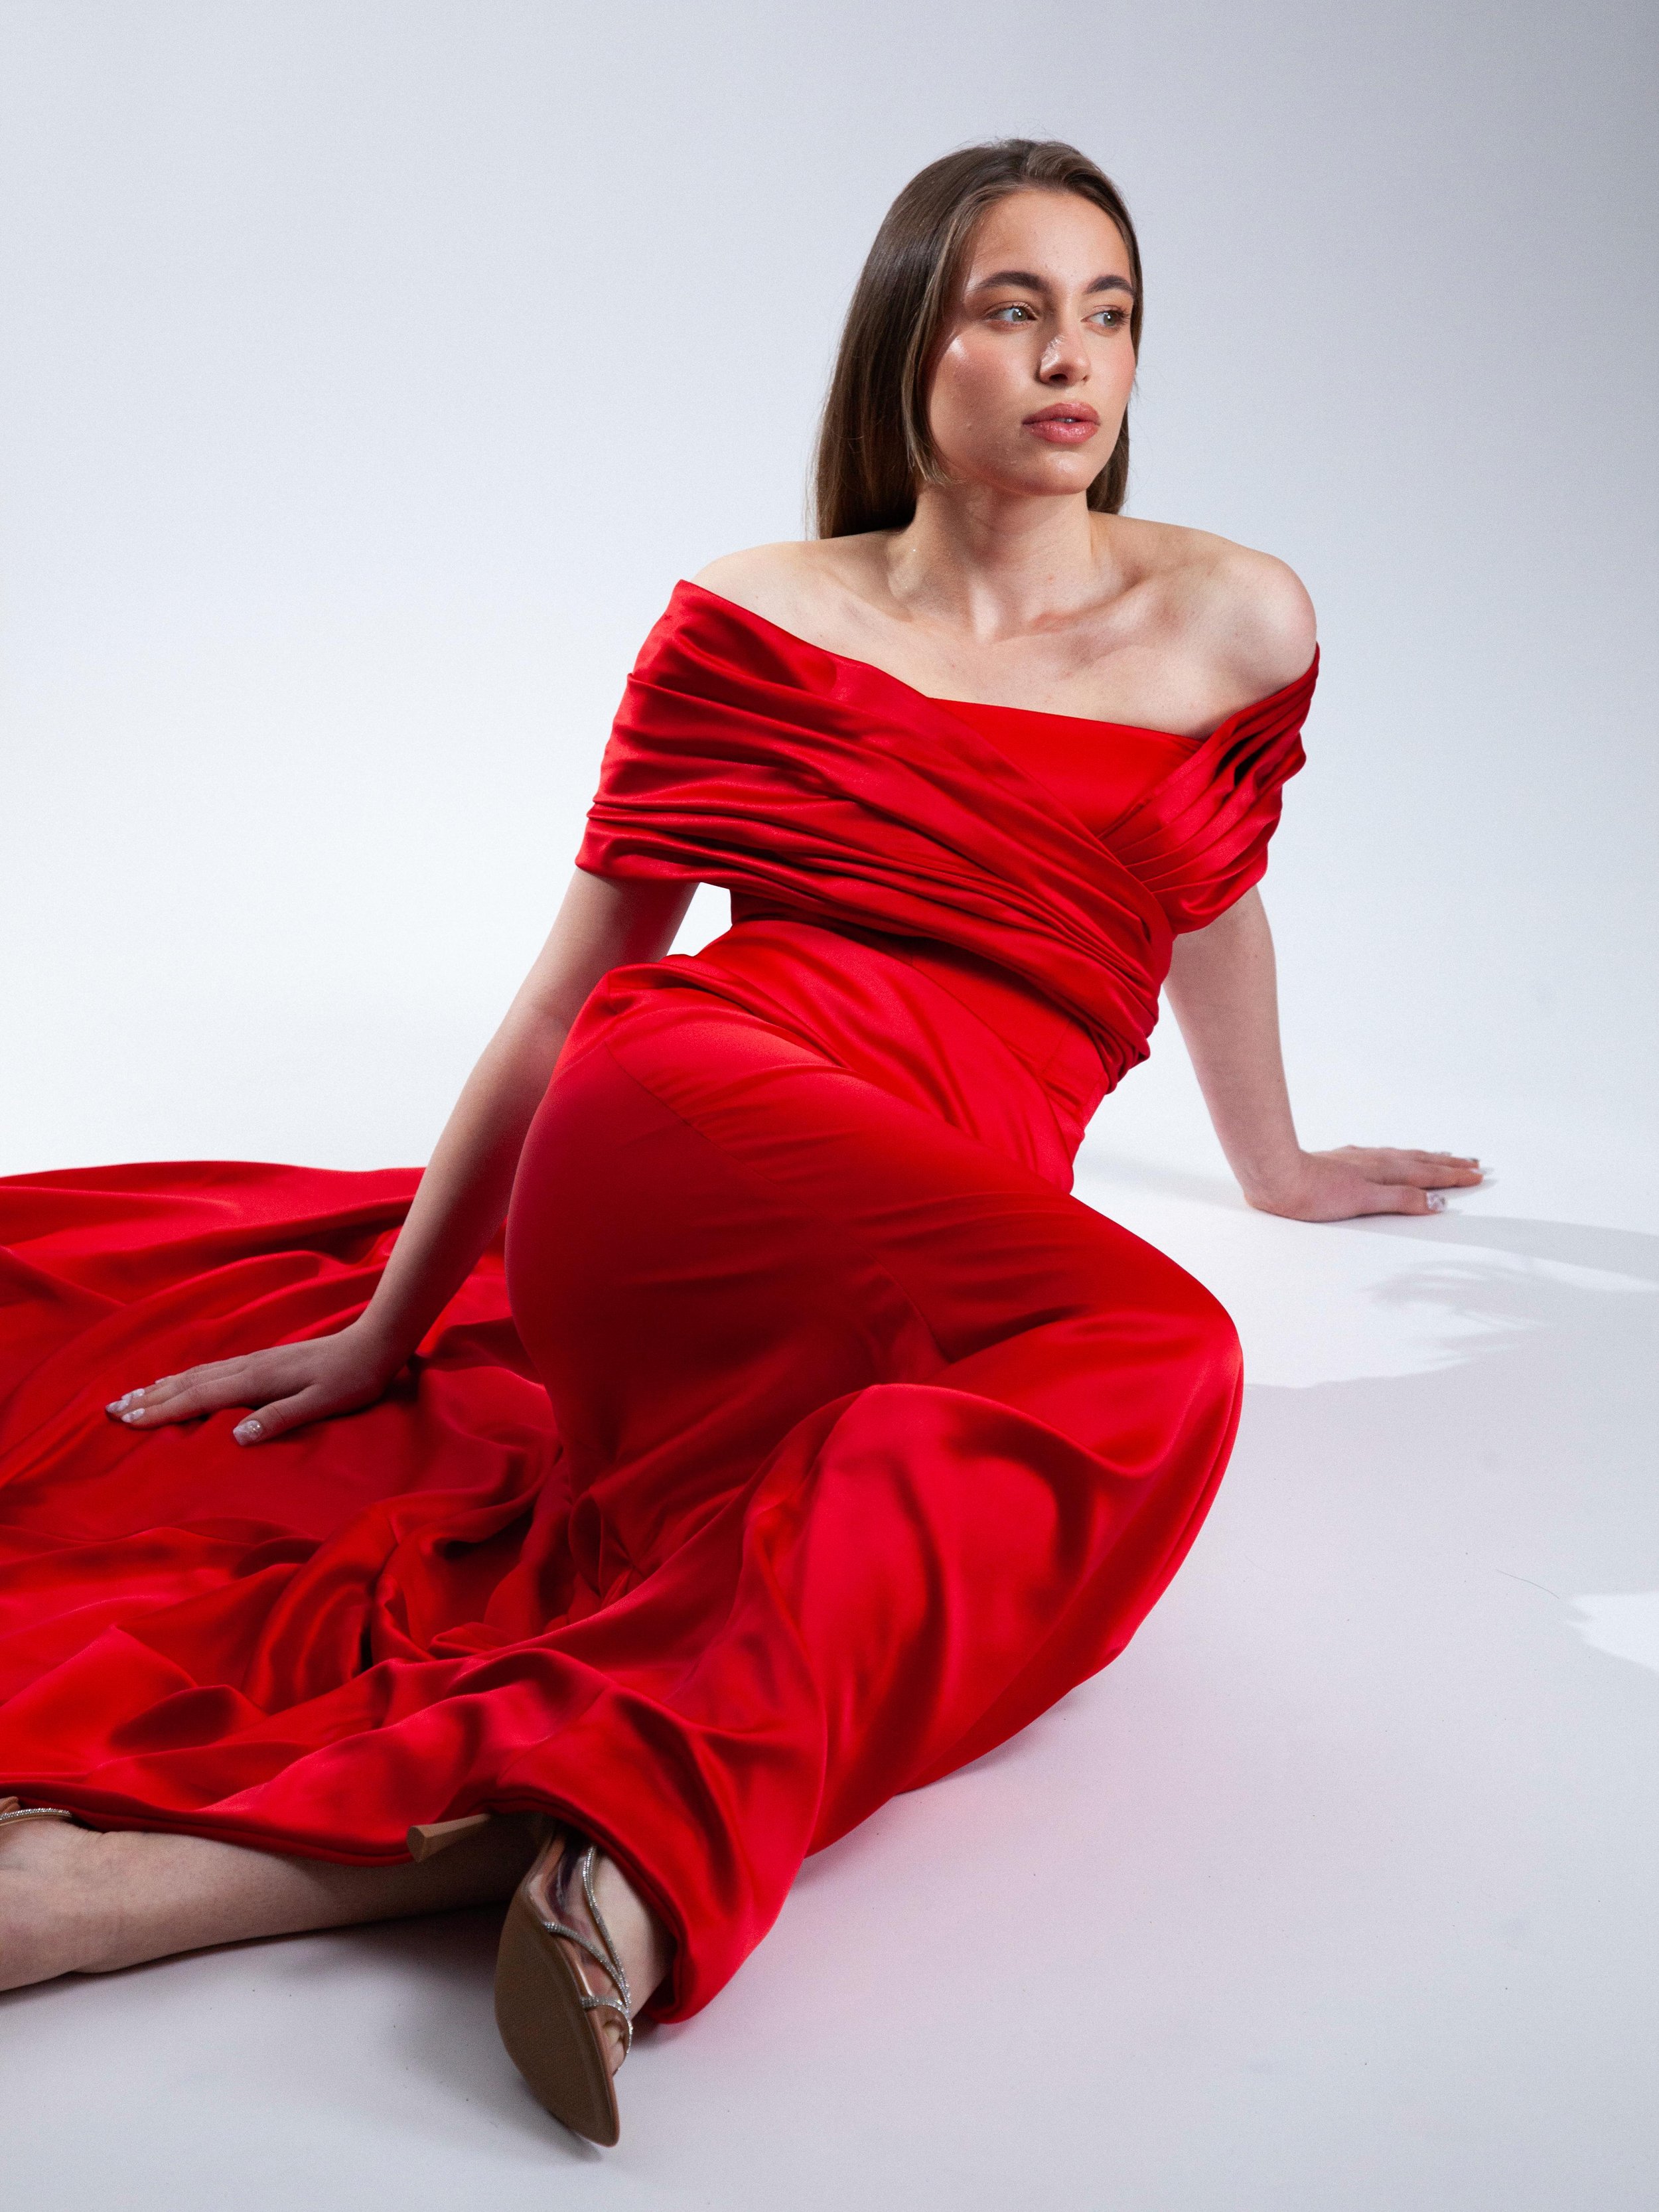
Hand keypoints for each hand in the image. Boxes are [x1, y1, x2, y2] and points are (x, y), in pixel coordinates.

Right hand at [105, 1320, 405, 1446]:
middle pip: (188, 1383)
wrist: (374, 1344)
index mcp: (256, 1381)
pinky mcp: (264, 1360)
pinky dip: (187, 1377)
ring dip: (162, 1385)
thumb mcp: (320, 1404)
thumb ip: (279, 1419)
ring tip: (133, 1396)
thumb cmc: (351, 1380)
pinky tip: (182, 1382)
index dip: (161, 1411)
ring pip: (197, 1374)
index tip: (127, 1420)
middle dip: (149, 1398)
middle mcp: (248, 1366)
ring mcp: (255, 1361)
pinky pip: (212, 1370)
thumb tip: (236, 1436)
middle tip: (111, 1410)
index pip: (198, 1398)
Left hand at [1245, 1146, 1483, 1222]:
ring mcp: (1357, 1159)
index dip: (1454, 1176)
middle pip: (1420, 1161)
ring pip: (1402, 1156)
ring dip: (1427, 1157)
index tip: (1479, 1176)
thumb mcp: (1363, 1200)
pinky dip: (1400, 1157)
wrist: (1276, 1177)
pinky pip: (1383, 1156)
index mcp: (1383, 1171)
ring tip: (1445, 1156)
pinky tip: (1392, 1157)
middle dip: (1448, 1164)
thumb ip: (1400, 1199)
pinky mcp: (1341, 1161)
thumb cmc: (1314, 1194)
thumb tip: (1437, 1202)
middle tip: (1474, 1163)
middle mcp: (1374, 1161)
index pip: (1427, 1174)